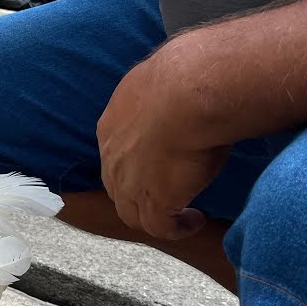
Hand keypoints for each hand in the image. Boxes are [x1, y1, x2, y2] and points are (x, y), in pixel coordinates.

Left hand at [96, 53, 228, 239]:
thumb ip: (160, 93)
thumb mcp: (160, 82)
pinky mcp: (154, 202)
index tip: (158, 166)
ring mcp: (130, 182)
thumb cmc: (182, 76)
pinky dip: (176, 229)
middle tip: (168, 195)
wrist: (188, 92)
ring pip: (132, 213)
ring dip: (155, 217)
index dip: (133, 166)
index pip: (116, 156)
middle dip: (138, 195)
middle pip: (117, 188)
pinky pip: (159, 228)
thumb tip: (177, 89)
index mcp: (112, 126)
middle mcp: (113, 157)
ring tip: (182, 215)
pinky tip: (194, 220)